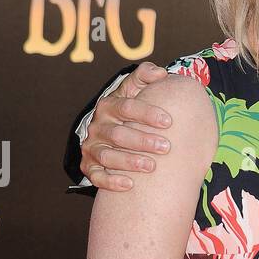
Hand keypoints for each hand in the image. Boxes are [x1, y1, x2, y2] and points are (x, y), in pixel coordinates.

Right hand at [81, 61, 172, 191]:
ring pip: (107, 156)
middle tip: (166, 147)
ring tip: (152, 166)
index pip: (126, 107)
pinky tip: (130, 185)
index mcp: (109, 106)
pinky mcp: (89, 166)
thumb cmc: (131, 111)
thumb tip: (160, 73)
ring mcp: (92, 147)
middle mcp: (97, 126)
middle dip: (143, 141)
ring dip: (130, 162)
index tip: (169, 121)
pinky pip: (96, 176)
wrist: (113, 131)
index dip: (147, 113)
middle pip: (118, 134)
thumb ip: (145, 76)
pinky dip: (111, 182)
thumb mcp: (135, 90)